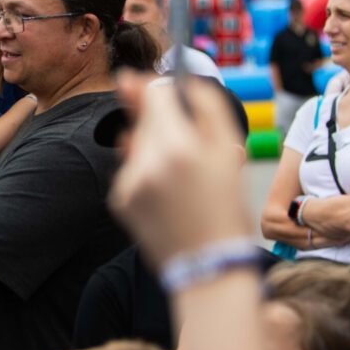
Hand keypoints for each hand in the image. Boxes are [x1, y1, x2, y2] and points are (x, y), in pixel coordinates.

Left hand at [108, 73, 252, 267]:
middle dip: (156, 119)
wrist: (208, 266)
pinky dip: (145, 173)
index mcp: (179, 147)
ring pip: (135, 144)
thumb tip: (184, 82)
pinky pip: (130, 170)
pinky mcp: (120, 201)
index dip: (155, 87)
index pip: (152, 95)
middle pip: (142, 118)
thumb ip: (207, 108)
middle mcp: (148, 162)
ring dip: (152, 147)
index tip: (156, 85)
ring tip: (179, 172)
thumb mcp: (229, 152)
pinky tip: (166, 192)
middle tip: (180, 137)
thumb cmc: (226, 208)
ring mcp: (129, 182)